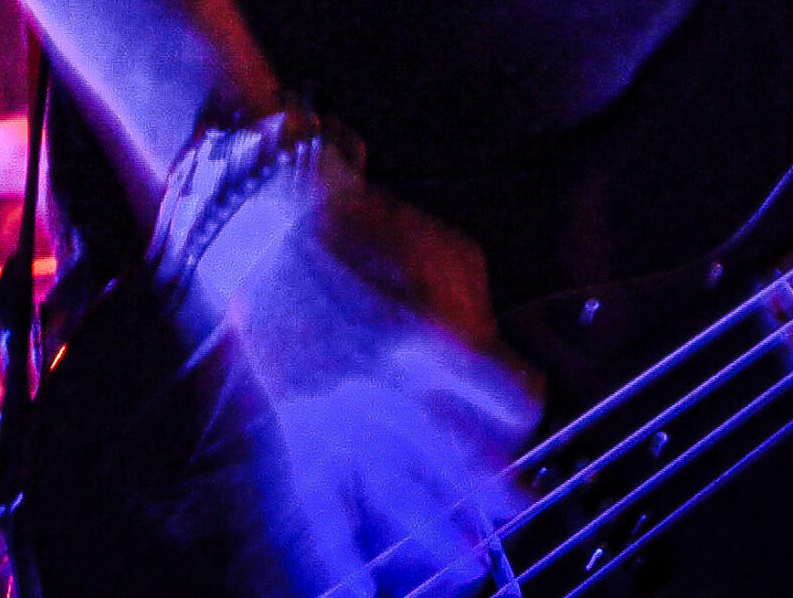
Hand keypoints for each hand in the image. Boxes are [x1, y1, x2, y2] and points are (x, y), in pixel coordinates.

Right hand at [210, 176, 543, 596]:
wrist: (267, 230)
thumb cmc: (358, 232)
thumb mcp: (434, 250)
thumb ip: (473, 307)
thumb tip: (496, 363)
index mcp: (419, 338)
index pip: (495, 395)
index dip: (514, 404)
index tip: (524, 410)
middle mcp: (379, 387)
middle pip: (452, 456)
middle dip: (491, 489)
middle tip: (521, 509)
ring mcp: (333, 415)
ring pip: (392, 492)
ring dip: (435, 533)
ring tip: (473, 567)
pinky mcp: (296, 429)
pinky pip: (319, 505)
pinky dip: (338, 555)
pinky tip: (359, 588)